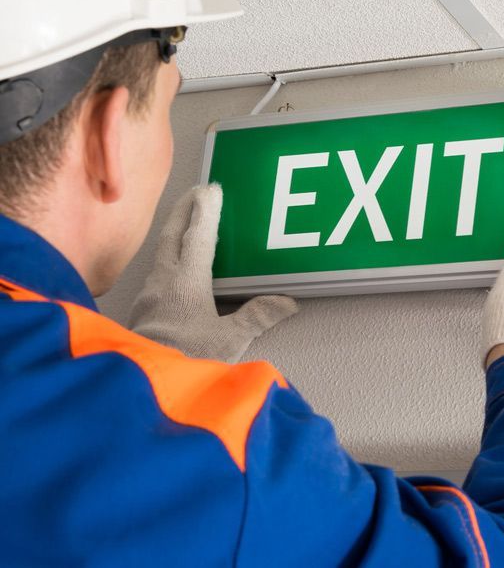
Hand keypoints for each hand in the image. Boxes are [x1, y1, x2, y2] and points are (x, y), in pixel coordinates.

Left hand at [128, 184, 297, 362]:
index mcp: (185, 283)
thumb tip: (286, 302)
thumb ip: (257, 317)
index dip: (206, 212)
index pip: (197, 237)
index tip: (211, 189)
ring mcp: (148, 298)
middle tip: (195, 194)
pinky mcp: (141, 314)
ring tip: (184, 226)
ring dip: (173, 235)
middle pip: (171, 237)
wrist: (142, 389)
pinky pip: (156, 276)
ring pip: (160, 255)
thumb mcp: (229, 341)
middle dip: (184, 212)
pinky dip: (167, 262)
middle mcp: (162, 283)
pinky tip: (173, 271)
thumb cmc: (185, 362)